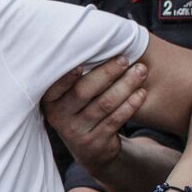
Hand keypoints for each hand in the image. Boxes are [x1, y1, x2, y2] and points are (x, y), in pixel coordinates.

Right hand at [42, 56, 147, 176]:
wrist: (90, 150)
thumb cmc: (82, 111)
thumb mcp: (70, 98)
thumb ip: (76, 78)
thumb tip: (95, 41)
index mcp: (50, 101)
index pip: (56, 87)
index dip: (67, 76)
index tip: (82, 63)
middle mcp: (59, 117)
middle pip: (83, 91)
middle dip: (107, 73)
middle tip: (124, 59)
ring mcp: (77, 132)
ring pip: (104, 104)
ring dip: (125, 85)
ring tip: (141, 71)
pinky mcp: (96, 142)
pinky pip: (116, 119)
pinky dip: (130, 104)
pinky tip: (141, 93)